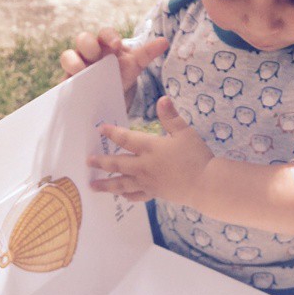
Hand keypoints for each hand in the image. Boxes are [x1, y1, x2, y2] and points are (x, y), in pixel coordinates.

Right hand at [60, 27, 168, 98]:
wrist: (110, 98)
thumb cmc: (122, 75)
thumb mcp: (135, 66)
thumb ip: (147, 53)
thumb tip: (164, 41)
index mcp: (108, 44)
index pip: (106, 33)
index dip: (110, 36)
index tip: (117, 45)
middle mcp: (91, 50)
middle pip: (84, 39)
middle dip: (89, 46)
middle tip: (97, 56)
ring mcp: (77, 63)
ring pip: (68, 55)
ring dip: (74, 62)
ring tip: (83, 72)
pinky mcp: (67, 78)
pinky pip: (62, 75)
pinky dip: (66, 77)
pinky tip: (73, 83)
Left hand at [87, 96, 213, 204]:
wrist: (205, 184)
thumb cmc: (196, 156)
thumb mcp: (185, 132)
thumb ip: (171, 116)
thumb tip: (163, 98)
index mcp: (151, 148)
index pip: (126, 139)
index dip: (113, 133)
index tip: (101, 129)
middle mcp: (144, 166)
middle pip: (118, 163)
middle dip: (101, 162)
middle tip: (88, 161)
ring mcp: (148, 182)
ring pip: (122, 183)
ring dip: (106, 184)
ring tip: (92, 186)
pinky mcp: (155, 193)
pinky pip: (135, 195)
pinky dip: (126, 195)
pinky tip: (121, 194)